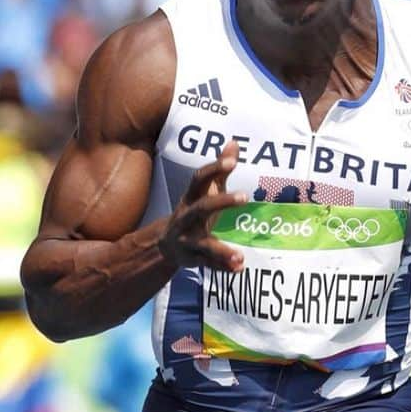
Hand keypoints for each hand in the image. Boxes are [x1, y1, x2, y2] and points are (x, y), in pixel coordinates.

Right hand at [159, 140, 247, 272]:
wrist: (165, 244)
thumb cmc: (194, 211)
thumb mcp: (204, 192)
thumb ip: (219, 171)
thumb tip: (234, 143)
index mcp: (191, 198)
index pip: (199, 179)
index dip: (214, 168)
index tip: (233, 160)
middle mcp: (187, 218)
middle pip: (201, 208)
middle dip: (221, 202)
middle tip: (245, 197)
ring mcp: (188, 240)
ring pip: (203, 245)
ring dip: (221, 250)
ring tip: (240, 255)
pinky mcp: (193, 259)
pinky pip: (208, 264)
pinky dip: (223, 267)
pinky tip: (239, 267)